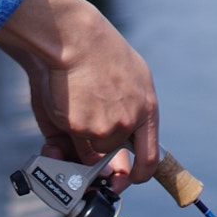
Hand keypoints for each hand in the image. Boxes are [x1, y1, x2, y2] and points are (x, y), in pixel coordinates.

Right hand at [0, 0, 158, 183]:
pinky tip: (67, 97)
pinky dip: (66, 123)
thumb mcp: (133, 78)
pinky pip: (71, 137)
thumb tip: (128, 142)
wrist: (76, 38)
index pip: (150, 159)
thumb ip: (134, 110)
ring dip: (81, 130)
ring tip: (79, 97)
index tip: (127, 178)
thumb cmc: (101, 53)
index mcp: (147, 110)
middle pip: (112, 152)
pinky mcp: (80, 127)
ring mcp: (104, 128)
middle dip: (99, 145)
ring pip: (89, 144)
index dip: (138, 174)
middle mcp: (129, 124)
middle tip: (90, 125)